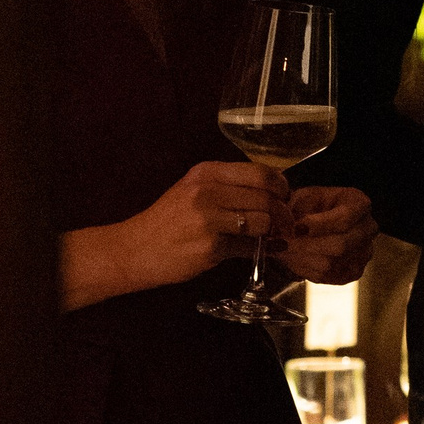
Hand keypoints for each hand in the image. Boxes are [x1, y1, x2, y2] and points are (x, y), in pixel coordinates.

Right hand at [59, 160, 290, 310]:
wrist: (135, 249)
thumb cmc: (167, 221)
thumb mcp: (193, 190)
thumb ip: (228, 187)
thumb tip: (272, 192)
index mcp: (206, 173)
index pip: (260, 172)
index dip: (281, 186)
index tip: (285, 196)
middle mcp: (207, 192)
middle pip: (266, 198)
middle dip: (284, 213)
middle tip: (288, 222)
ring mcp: (209, 220)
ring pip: (262, 222)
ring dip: (275, 232)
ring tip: (276, 236)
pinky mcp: (210, 248)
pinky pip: (249, 247)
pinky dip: (264, 250)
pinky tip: (268, 251)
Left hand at [283, 183, 377, 286]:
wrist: (324, 220)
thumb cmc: (315, 205)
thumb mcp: (304, 196)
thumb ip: (295, 209)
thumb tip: (284, 229)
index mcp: (360, 204)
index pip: (345, 218)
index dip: (319, 225)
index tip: (295, 227)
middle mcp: (368, 230)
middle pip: (339, 245)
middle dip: (305, 246)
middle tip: (280, 243)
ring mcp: (363, 253)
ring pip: (330, 264)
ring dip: (300, 259)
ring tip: (282, 251)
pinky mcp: (353, 272)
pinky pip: (327, 277)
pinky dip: (304, 269)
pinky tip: (292, 259)